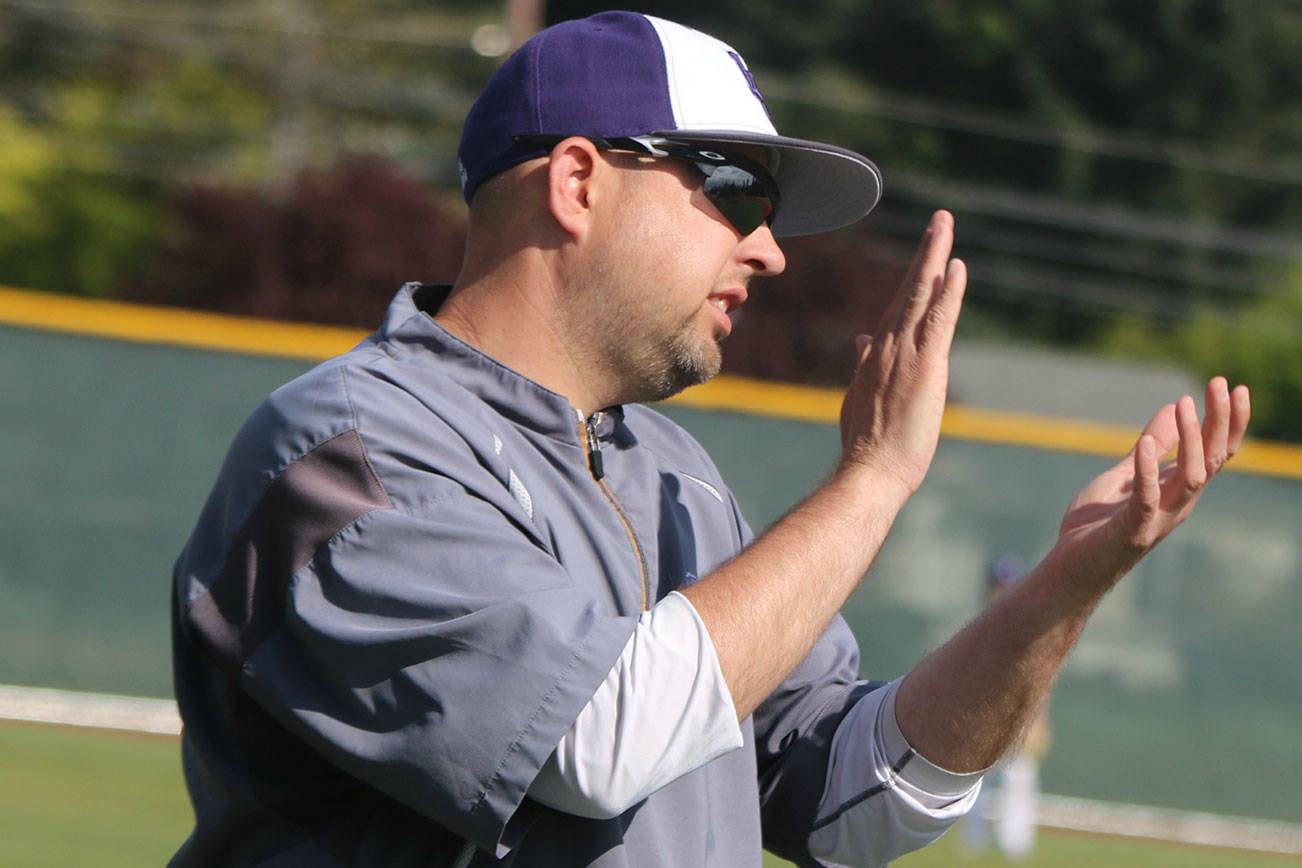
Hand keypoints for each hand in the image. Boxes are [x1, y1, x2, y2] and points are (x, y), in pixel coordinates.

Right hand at [839, 210, 966, 496]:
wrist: (869, 471)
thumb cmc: (867, 445)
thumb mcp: (859, 398)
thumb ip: (862, 365)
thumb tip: (860, 340)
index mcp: (874, 355)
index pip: (896, 307)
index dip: (912, 278)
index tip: (926, 255)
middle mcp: (886, 346)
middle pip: (908, 290)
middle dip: (924, 254)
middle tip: (939, 221)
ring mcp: (904, 354)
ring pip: (921, 294)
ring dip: (934, 257)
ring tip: (944, 225)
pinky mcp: (925, 366)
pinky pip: (939, 318)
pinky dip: (948, 290)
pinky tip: (956, 266)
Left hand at [1053, 377, 1250, 591]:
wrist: (1072, 568)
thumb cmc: (1098, 525)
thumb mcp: (1125, 474)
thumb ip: (1149, 447)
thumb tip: (1171, 408)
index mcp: (1178, 489)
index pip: (1215, 452)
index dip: (1228, 421)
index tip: (1234, 386)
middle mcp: (1178, 503)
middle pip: (1211, 458)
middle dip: (1220, 421)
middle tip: (1222, 383)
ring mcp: (1158, 517)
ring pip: (1191, 476)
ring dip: (1190, 439)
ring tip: (1184, 404)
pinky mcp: (1133, 530)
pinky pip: (1145, 498)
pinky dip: (1147, 470)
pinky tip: (1145, 443)